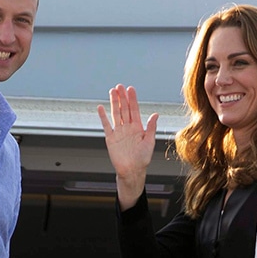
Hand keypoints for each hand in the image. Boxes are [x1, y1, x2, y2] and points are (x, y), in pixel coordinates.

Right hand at [97, 85, 157, 207]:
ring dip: (114, 103)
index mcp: (138, 127)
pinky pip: (106, 125)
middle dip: (122, 97)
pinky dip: (103, 117)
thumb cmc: (143, 159)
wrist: (132, 171)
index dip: (132, 99)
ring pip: (116, 114)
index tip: (130, 89)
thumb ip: (151, 128)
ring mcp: (119, 132)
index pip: (134, 110)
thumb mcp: (149, 142)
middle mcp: (128, 127)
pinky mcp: (111, 138)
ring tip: (112, 92)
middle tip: (119, 86)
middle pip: (124, 109)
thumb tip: (155, 114)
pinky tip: (101, 107)